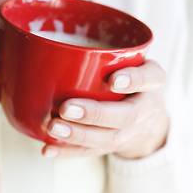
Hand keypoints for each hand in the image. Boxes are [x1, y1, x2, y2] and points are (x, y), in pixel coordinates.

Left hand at [43, 60, 169, 158]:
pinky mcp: (112, 146)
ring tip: (53, 127)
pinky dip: (67, 152)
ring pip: (107, 138)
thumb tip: (40, 40)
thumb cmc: (128, 77)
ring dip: (78, 135)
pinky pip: (91, 152)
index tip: (114, 80)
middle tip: (66, 108)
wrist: (147, 117)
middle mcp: (143, 108)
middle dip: (94, 114)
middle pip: (124, 116)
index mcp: (151, 80)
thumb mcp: (129, 59)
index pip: (149, 78)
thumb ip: (101, 49)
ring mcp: (128, 131)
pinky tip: (48, 149)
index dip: (134, 80)